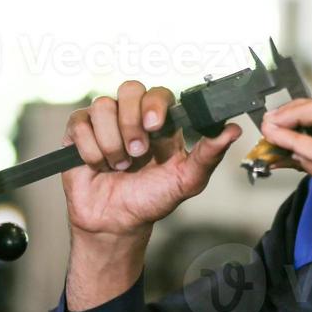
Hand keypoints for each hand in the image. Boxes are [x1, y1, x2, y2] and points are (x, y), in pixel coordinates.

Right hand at [61, 80, 242, 241]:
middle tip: (137, 153)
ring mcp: (105, 122)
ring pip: (103, 106)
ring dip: (111, 142)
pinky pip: (79, 123)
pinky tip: (98, 165)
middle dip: (132, 123)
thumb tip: (232, 130)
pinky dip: (90, 149)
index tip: (155, 127)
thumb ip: (209, 154)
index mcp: (160, 122)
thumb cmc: (152, 200)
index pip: (159, 93)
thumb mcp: (186, 180)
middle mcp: (132, 116)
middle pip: (130, 89)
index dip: (155, 104)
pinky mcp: (79, 132)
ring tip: (119, 165)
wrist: (116, 222)